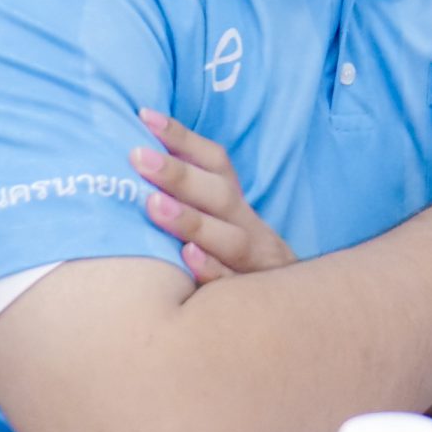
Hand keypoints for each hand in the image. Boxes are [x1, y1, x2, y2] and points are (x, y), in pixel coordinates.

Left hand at [134, 109, 292, 282]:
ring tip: (154, 205)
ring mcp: (254, 263)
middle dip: (179, 175)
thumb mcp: (220, 226)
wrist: (292, 315)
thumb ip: (190, 197)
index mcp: (236, 206)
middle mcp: (249, 228)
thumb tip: (139, 155)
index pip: (215, 163)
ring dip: (191, 220)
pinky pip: (231, 283)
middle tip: (138, 157)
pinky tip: (187, 257)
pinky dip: (211, 270)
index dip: (183, 138)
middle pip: (220, 196)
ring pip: (229, 238)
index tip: (145, 117)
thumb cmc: (231, 264)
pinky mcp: (251, 297)